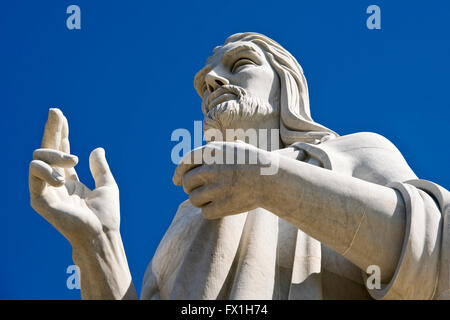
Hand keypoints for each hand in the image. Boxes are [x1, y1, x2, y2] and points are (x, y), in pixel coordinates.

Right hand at [29, 108, 119, 247]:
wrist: (101, 233)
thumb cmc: (106, 215)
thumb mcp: (107, 185)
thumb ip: (100, 167)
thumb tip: (97, 149)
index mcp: (70, 180)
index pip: (61, 152)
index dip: (61, 133)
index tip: (60, 115)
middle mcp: (55, 182)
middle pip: (47, 150)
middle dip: (51, 129)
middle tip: (56, 111)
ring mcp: (46, 190)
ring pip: (37, 159)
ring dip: (55, 154)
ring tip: (73, 162)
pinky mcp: (38, 198)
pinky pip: (34, 174)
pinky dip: (46, 169)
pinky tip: (62, 177)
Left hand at [172, 140, 274, 218]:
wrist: (272, 179)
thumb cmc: (255, 162)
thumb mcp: (235, 147)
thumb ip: (215, 150)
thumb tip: (197, 156)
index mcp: (212, 153)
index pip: (185, 162)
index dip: (178, 172)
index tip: (176, 180)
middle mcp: (210, 169)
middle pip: (186, 182)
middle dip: (190, 188)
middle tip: (199, 191)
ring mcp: (215, 188)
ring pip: (193, 199)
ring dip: (200, 200)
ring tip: (212, 198)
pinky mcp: (221, 206)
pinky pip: (204, 212)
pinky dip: (210, 211)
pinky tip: (220, 206)